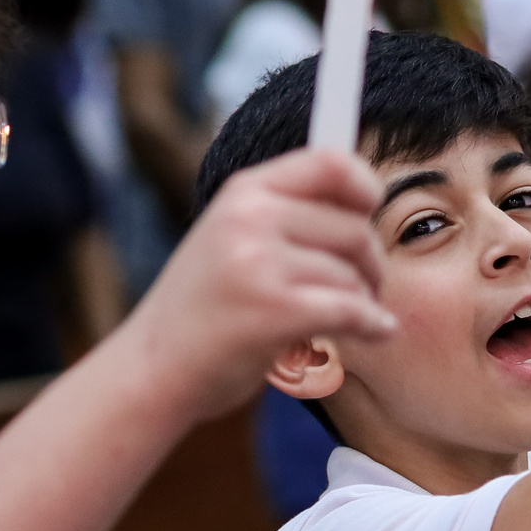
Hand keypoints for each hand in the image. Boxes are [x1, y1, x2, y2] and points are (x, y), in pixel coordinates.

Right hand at [130, 148, 393, 417]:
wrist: (154, 367)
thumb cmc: (203, 310)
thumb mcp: (230, 239)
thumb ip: (284, 214)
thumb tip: (364, 199)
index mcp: (243, 192)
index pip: (330, 162)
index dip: (365, 185)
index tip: (371, 212)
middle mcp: (250, 217)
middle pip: (354, 227)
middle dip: (370, 264)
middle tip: (364, 289)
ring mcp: (258, 263)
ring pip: (353, 275)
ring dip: (364, 302)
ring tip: (344, 319)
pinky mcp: (273, 310)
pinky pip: (351, 309)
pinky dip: (372, 325)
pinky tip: (376, 332)